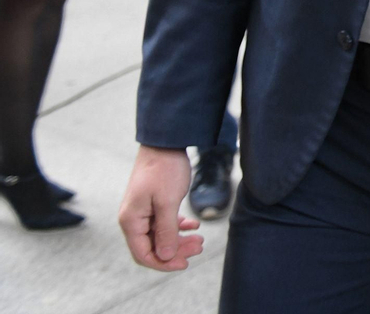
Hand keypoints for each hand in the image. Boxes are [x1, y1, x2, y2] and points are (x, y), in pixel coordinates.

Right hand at [118, 145, 203, 270]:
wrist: (165, 143)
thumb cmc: (164, 170)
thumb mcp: (167, 202)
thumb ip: (166, 231)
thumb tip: (167, 256)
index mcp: (131, 221)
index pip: (143, 254)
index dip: (164, 263)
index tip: (185, 264)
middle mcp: (133, 219)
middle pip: (153, 246)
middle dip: (176, 250)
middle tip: (200, 247)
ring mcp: (143, 211)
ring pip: (160, 235)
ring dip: (180, 239)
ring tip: (200, 239)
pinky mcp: (153, 203)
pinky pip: (164, 223)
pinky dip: (179, 226)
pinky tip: (194, 225)